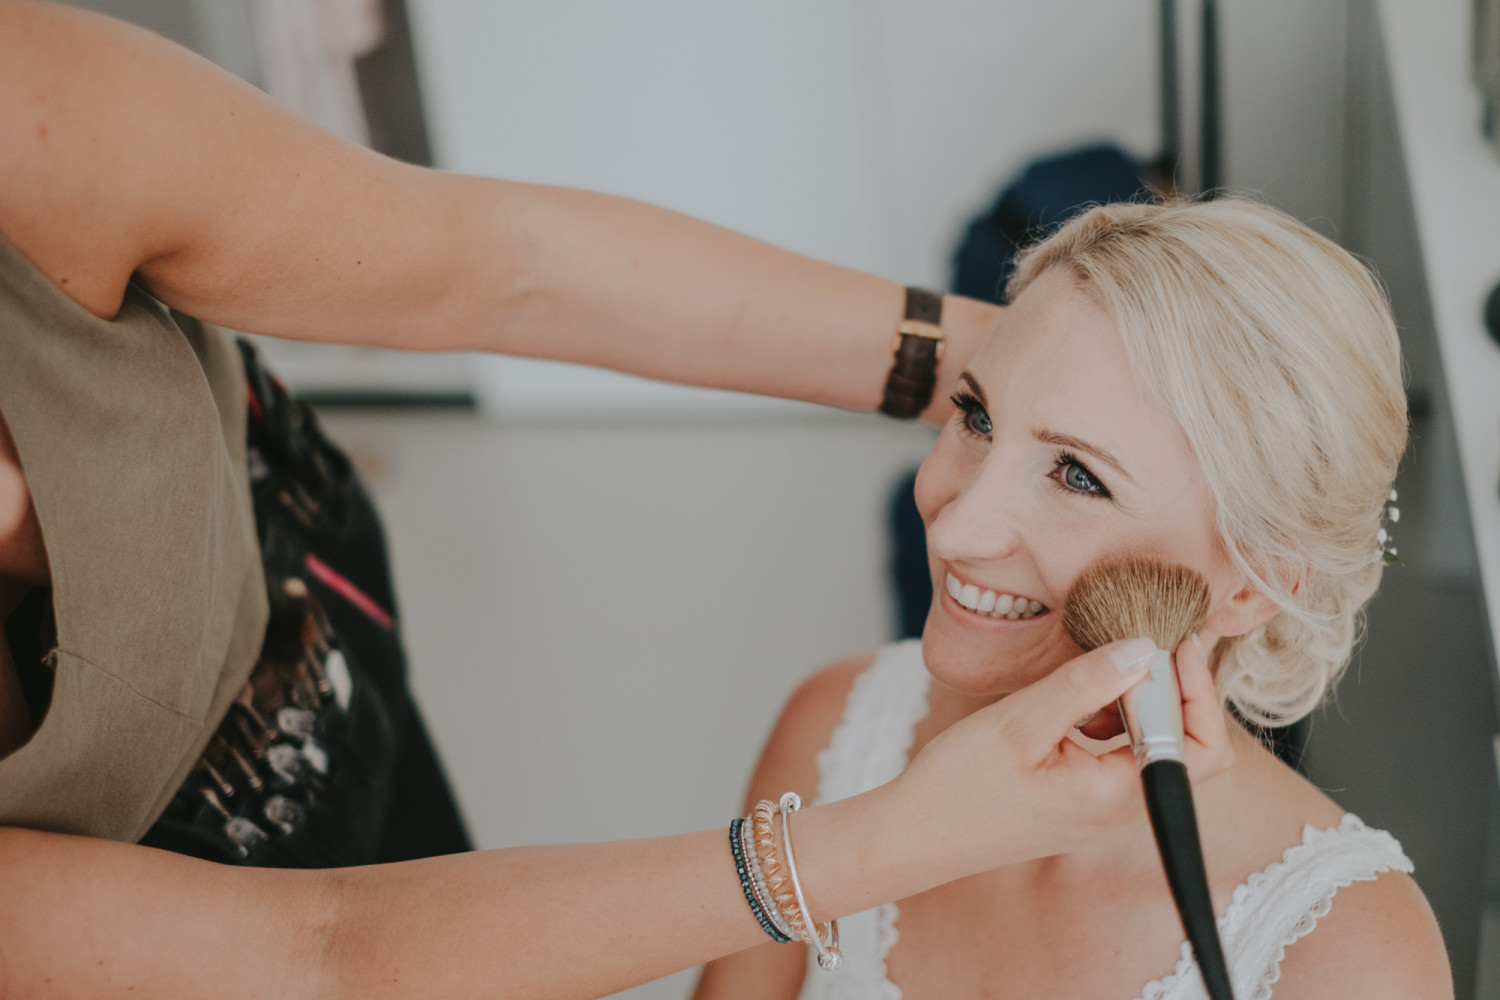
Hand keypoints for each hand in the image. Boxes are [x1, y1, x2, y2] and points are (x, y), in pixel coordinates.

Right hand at [886, 635, 1233, 882]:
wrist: (917, 834)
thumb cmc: (960, 786)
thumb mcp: (1019, 722)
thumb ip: (1084, 685)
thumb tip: (1143, 648)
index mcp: (1119, 798)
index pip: (1204, 748)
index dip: (1197, 691)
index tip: (1170, 643)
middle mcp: (1126, 812)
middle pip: (1189, 746)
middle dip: (1171, 691)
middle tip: (1138, 645)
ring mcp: (1109, 811)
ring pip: (1157, 747)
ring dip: (1139, 703)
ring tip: (1097, 674)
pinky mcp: (1090, 802)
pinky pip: (1126, 755)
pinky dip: (1114, 720)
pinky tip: (1076, 704)